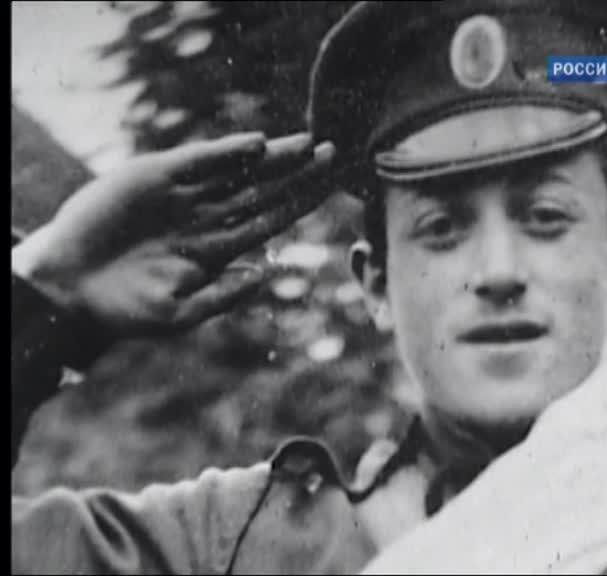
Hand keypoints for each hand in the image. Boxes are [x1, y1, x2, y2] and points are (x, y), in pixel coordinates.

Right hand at [12, 132, 334, 335]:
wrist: (70, 288)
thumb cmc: (126, 310)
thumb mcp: (180, 312)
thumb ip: (223, 294)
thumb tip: (264, 274)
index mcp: (217, 248)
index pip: (269, 219)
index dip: (300, 203)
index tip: (330, 187)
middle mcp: (206, 217)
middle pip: (263, 190)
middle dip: (298, 174)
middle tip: (334, 153)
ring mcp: (182, 195)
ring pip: (237, 172)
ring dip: (273, 158)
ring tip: (307, 144)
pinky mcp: (154, 177)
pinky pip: (198, 161)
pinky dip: (227, 153)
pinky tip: (258, 145)